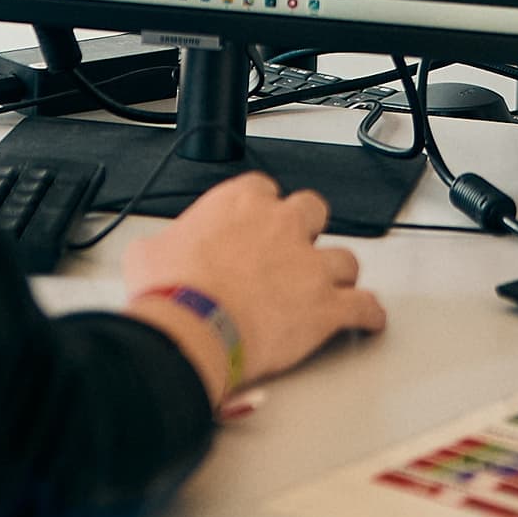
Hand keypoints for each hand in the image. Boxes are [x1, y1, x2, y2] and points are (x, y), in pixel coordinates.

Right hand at [118, 173, 385, 399]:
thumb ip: (164, 245)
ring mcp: (309, 265)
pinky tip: (369, 319)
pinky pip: (364, 306)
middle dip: (307, 229)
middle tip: (296, 250)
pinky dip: (368, 314)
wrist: (192, 327)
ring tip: (332, 287)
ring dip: (338, 274)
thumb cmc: (170, 291)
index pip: (262, 189)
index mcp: (240, 204)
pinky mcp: (327, 306)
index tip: (256, 223)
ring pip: (345, 259)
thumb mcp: (148, 253)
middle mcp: (282, 226)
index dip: (261, 209)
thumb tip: (155, 254)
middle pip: (312, 211)